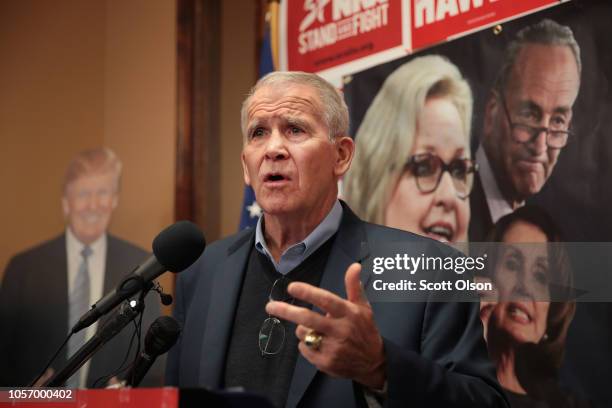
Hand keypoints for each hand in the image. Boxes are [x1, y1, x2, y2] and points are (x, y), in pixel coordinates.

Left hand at [265, 263, 385, 388]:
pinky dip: (305, 344)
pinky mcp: (326, 362)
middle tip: (270, 306)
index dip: (308, 292)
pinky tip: (317, 343)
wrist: (373, 362)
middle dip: (286, 311)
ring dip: (302, 329)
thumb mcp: (363, 307)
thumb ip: (354, 286)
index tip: (292, 286)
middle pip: (307, 318)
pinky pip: (303, 349)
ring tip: (315, 329)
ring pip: (303, 333)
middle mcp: (340, 330)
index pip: (326, 300)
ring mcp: (332, 348)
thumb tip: (354, 266)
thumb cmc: (365, 330)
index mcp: (348, 313)